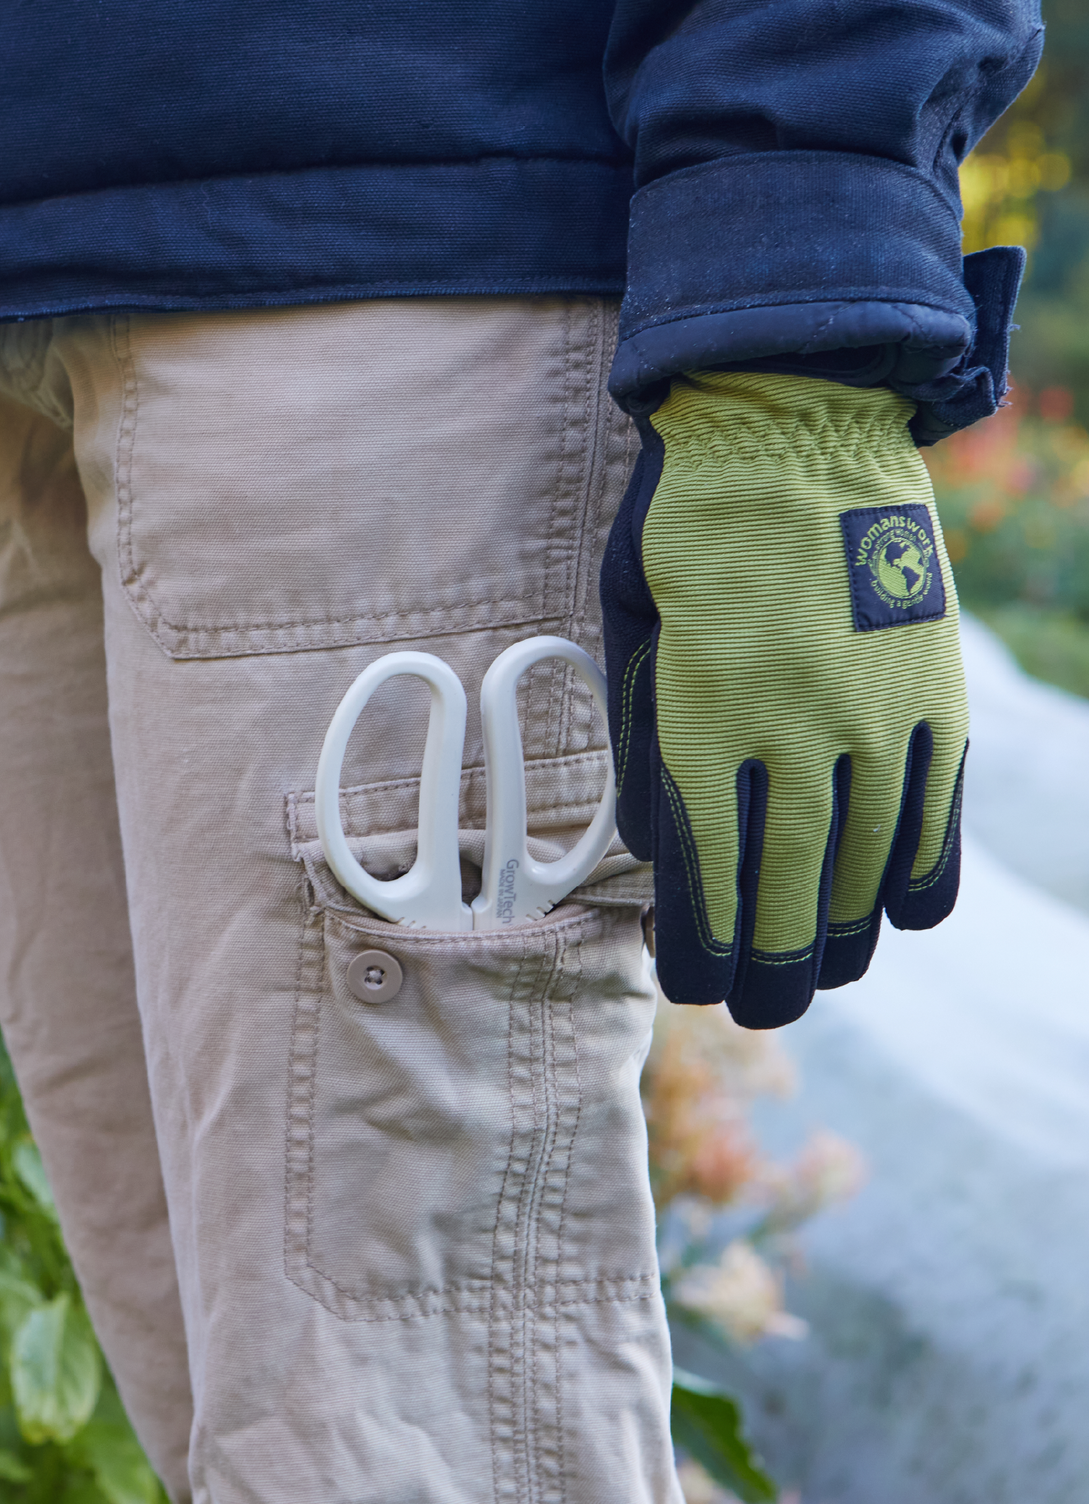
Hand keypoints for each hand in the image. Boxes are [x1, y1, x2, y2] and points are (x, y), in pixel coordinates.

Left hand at [601, 371, 966, 1027]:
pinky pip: (937, 809)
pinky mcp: (933, 693)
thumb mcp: (633, 633)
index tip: (694, 985)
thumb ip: (648, 746)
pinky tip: (903, 912)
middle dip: (772, 966)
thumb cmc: (687, 534)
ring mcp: (880, 717)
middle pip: (789, 890)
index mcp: (707, 721)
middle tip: (761, 1010)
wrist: (793, 426)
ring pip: (869, 866)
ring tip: (823, 976)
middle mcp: (800, 735)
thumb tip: (664, 847)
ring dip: (844, 934)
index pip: (706, 873)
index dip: (702, 943)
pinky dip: (920, 872)